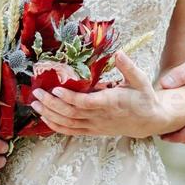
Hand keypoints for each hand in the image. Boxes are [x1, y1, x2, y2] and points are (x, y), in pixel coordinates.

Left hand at [33, 52, 184, 138]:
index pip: (86, 103)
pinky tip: (45, 118)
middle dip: (52, 104)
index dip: (70, 98)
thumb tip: (119, 53)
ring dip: (50, 115)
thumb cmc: (144, 98)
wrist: (149, 121)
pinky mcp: (93, 130)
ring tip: (35, 104)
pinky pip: (72, 131)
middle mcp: (100, 117)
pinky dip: (56, 126)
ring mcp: (95, 126)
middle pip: (72, 114)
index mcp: (111, 103)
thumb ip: (128, 67)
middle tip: (36, 93)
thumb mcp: (141, 80)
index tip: (55, 89)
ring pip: (69, 124)